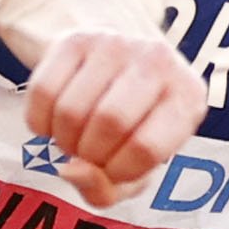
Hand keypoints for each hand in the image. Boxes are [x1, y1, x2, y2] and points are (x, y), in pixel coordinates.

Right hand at [23, 30, 206, 207]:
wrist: (115, 59)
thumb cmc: (133, 123)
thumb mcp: (137, 163)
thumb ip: (108, 189)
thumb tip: (72, 172)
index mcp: (188, 97)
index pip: (145, 148)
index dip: (117, 172)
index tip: (110, 169)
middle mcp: (158, 61)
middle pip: (109, 123)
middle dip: (87, 154)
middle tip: (87, 153)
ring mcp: (115, 44)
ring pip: (71, 110)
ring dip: (62, 139)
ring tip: (74, 136)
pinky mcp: (75, 39)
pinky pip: (43, 92)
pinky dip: (40, 122)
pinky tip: (55, 120)